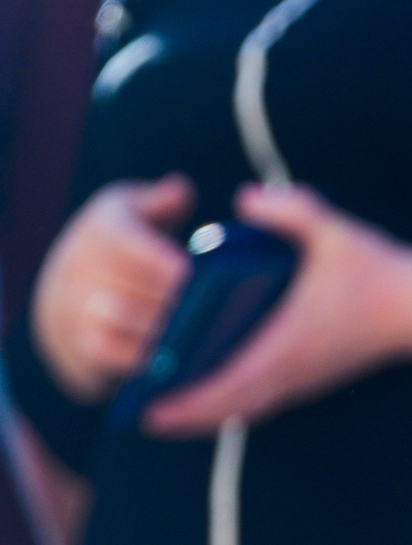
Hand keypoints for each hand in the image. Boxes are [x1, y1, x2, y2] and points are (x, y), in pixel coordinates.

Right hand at [28, 174, 193, 402]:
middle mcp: (80, 265)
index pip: (121, 239)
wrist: (69, 297)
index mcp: (103, 227)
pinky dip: (143, 355)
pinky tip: (177, 355)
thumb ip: (160, 203)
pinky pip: (111, 353)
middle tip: (208, 309)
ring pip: (118, 319)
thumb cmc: (121, 249)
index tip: (188, 272)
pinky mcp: (82, 344)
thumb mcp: (135, 213)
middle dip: (168, 297)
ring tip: (196, 330)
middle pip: (126, 283)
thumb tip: (181, 190)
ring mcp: (76, 306)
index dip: (155, 258)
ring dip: (158, 325)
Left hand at [141, 182, 411, 437]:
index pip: (233, 382)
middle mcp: (294, 370)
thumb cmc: (377, 271)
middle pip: (231, 407)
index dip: (191, 399)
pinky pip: (259, 400)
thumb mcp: (336, 231)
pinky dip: (228, 404)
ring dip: (206, 414)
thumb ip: (291, 210)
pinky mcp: (308, 377)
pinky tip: (205, 397)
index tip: (154, 407)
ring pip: (245, 408)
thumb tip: (245, 200)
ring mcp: (302, 378)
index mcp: (292, 342)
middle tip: (144, 417)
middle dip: (187, 417)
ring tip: (165, 413)